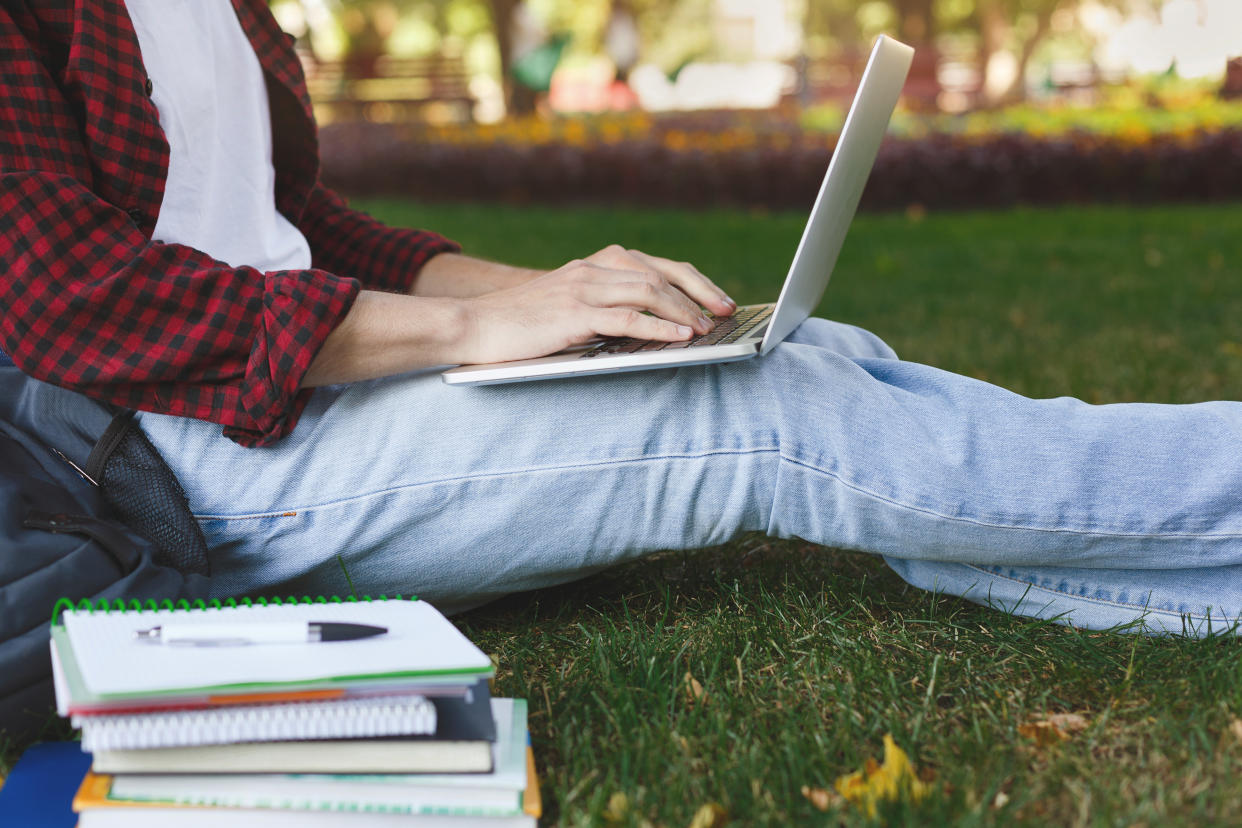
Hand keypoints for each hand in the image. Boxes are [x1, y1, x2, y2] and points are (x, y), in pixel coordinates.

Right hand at [457, 245, 736, 364]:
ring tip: (709, 327)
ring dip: (685, 310)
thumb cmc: (521, 326)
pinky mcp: (574, 313)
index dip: (692, 282)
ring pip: (648, 290)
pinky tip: (681, 336)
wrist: (473, 326)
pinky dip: (659, 326)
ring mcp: (583, 288)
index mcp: (594, 266)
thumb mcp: (569, 309)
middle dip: (699, 292)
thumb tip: (652, 328)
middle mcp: (592, 269)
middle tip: (726, 311)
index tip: (718, 300)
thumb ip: (605, 310)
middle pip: (660, 273)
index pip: (655, 266)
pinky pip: (627, 317)